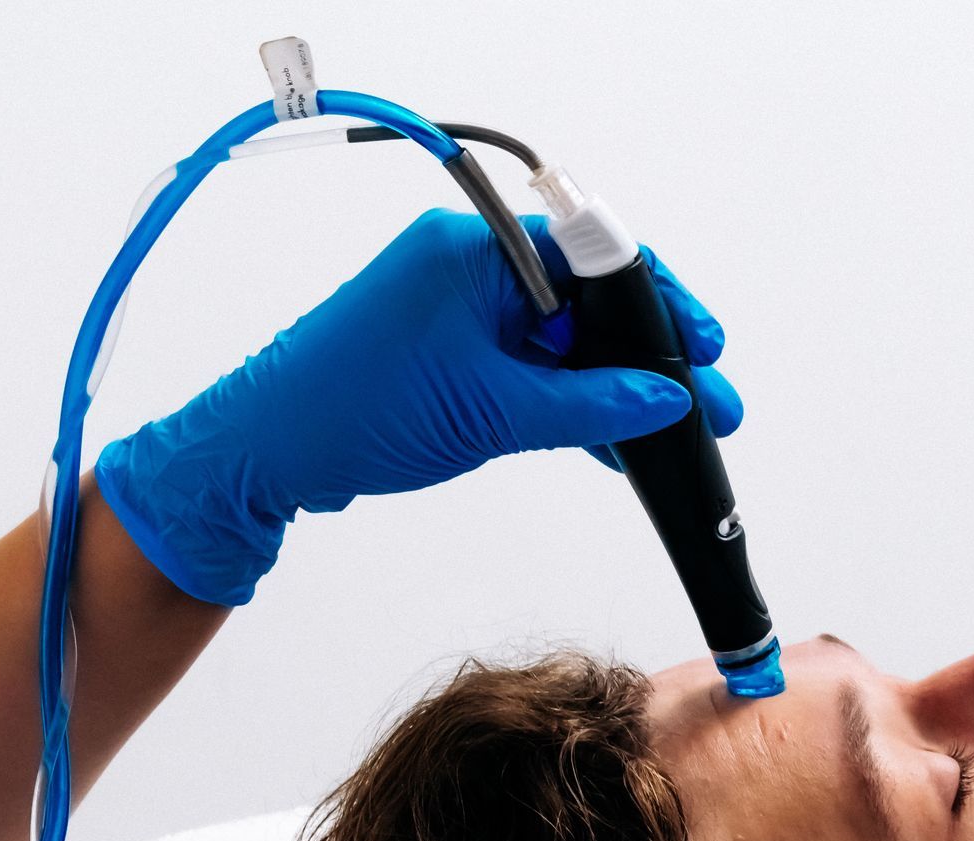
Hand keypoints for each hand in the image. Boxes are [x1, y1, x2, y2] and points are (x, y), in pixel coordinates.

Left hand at [94, 208, 742, 605]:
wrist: (267, 453)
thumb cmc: (353, 413)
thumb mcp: (493, 412)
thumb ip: (590, 407)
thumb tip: (665, 400)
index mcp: (476, 254)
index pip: (596, 260)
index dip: (661, 305)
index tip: (706, 346)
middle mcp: (471, 271)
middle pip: (587, 305)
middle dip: (648, 358)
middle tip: (706, 404)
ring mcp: (460, 314)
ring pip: (562, 346)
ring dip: (613, 389)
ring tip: (672, 431)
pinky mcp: (452, 357)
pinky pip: (530, 371)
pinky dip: (570, 404)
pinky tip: (617, 442)